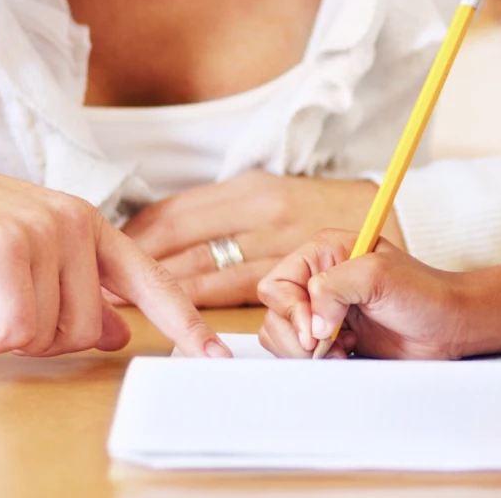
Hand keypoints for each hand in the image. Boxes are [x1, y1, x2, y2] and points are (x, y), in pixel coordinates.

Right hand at [0, 147, 227, 357]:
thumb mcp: (25, 263)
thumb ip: (75, 293)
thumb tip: (116, 334)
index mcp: (92, 228)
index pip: (153, 282)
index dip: (185, 324)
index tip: (216, 357)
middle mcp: (79, 225)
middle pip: (85, 332)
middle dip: (34, 336)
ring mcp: (47, 232)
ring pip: (45, 333)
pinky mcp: (9, 247)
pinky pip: (11, 329)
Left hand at [122, 170, 396, 307]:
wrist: (403, 223)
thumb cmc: (338, 215)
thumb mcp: (283, 199)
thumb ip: (236, 215)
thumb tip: (171, 236)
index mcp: (252, 187)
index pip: (175, 210)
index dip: (136, 236)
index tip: (105, 255)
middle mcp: (262, 207)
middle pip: (180, 237)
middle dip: (135, 265)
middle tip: (98, 286)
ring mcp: (279, 238)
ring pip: (204, 265)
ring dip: (161, 288)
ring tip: (123, 303)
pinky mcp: (297, 269)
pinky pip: (236, 288)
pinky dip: (201, 300)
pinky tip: (179, 312)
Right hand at [255, 230, 463, 358]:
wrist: (449, 326)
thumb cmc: (422, 293)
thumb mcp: (377, 275)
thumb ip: (333, 287)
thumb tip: (313, 323)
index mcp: (324, 254)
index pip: (277, 284)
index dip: (292, 311)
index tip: (319, 330)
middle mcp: (318, 280)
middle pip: (275, 314)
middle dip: (300, 336)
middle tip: (332, 342)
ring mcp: (323, 311)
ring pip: (282, 337)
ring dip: (309, 351)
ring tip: (345, 347)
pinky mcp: (331, 339)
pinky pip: (301, 354)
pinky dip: (319, 361)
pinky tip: (348, 353)